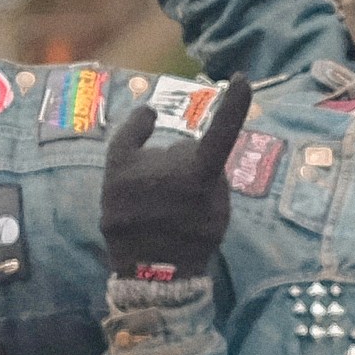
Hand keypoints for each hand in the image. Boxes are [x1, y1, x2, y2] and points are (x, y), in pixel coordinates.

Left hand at [99, 75, 256, 278]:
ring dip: (161, 166)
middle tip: (185, 198)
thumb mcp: (219, 214)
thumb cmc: (192, 244)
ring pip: (158, 153)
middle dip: (188, 165)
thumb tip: (197, 157)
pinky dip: (137, 129)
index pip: (221, 136)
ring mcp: (135, 173)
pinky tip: (149, 116)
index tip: (241, 80)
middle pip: (185, 150)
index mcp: (199, 180)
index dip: (234, 108)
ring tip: (159, 197)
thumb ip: (213, 181)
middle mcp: (166, 169)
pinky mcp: (113, 179)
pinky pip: (127, 142)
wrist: (152, 274)